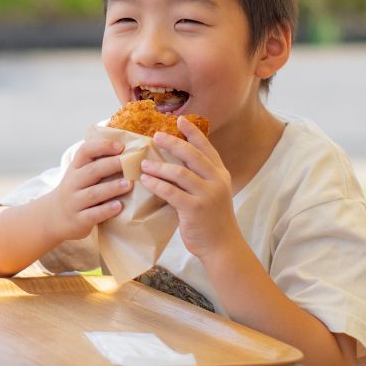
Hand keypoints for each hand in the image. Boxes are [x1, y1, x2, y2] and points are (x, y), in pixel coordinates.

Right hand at [47, 138, 132, 241]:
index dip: (103, 146)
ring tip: (128, 184)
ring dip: (112, 188)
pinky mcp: (78, 220)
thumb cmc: (76, 191)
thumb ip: (97, 164)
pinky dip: (106, 210)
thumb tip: (128, 152)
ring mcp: (74, 202)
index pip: (85, 151)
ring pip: (93, 193)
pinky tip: (118, 206)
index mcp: (75, 168)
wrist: (52, 217)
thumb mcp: (79, 174)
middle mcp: (73, 183)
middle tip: (130, 162)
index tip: (121, 146)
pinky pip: (93, 214)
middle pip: (92, 170)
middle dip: (112, 164)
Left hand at [139, 117, 238, 260]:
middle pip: (192, 154)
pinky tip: (145, 180)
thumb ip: (199, 176)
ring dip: (158, 166)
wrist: (222, 246)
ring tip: (144, 163)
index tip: (179, 119)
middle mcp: (216, 180)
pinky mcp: (195, 209)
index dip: (193, 132)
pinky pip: (171, 192)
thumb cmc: (212, 218)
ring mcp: (207, 194)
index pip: (206, 147)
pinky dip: (156, 184)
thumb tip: (174, 159)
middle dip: (172, 143)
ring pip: (179, 172)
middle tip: (155, 136)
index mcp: (220, 173)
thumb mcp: (212, 192)